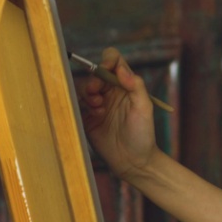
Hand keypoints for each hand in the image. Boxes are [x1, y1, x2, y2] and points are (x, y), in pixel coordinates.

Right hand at [77, 47, 158, 179]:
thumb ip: (136, 85)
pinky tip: (94, 116)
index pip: (113, 60)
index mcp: (125, 84)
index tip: (106, 70)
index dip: (108, 60)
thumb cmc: (143, 134)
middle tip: (97, 95)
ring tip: (98, 109)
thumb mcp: (144, 108)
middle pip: (94, 73)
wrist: (133, 162)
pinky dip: (82, 106)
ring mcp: (97, 104)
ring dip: (88, 94)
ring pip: (84, 87)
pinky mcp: (87, 117)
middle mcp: (110, 91)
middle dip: (94, 81)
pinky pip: (77, 104)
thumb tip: (121, 69)